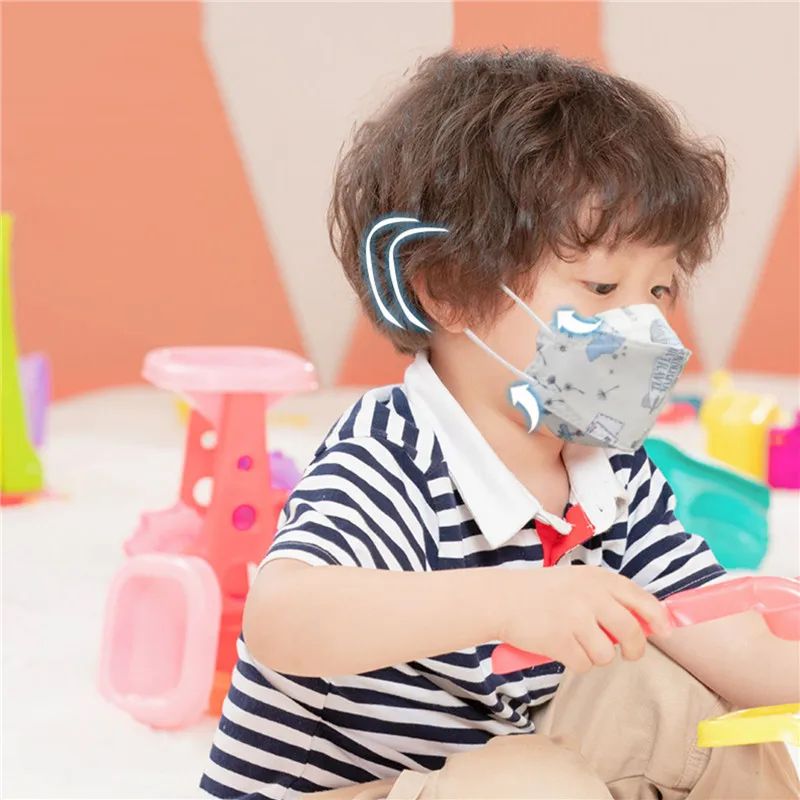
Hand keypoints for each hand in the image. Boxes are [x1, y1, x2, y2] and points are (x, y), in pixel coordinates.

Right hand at [496, 567, 671, 673]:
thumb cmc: (538, 593)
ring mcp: (575, 618)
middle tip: (629, 654)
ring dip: (595, 656)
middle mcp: (590, 595)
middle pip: (632, 631)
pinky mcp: (561, 639)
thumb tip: (643, 622)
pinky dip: (574, 663)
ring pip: (607, 654)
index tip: (666, 631)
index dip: (658, 618)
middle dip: (634, 649)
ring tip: (576, 643)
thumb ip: (605, 597)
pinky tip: (559, 648)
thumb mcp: (575, 582)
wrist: (500, 598)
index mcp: (596, 578)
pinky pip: (583, 665)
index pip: (640, 598)